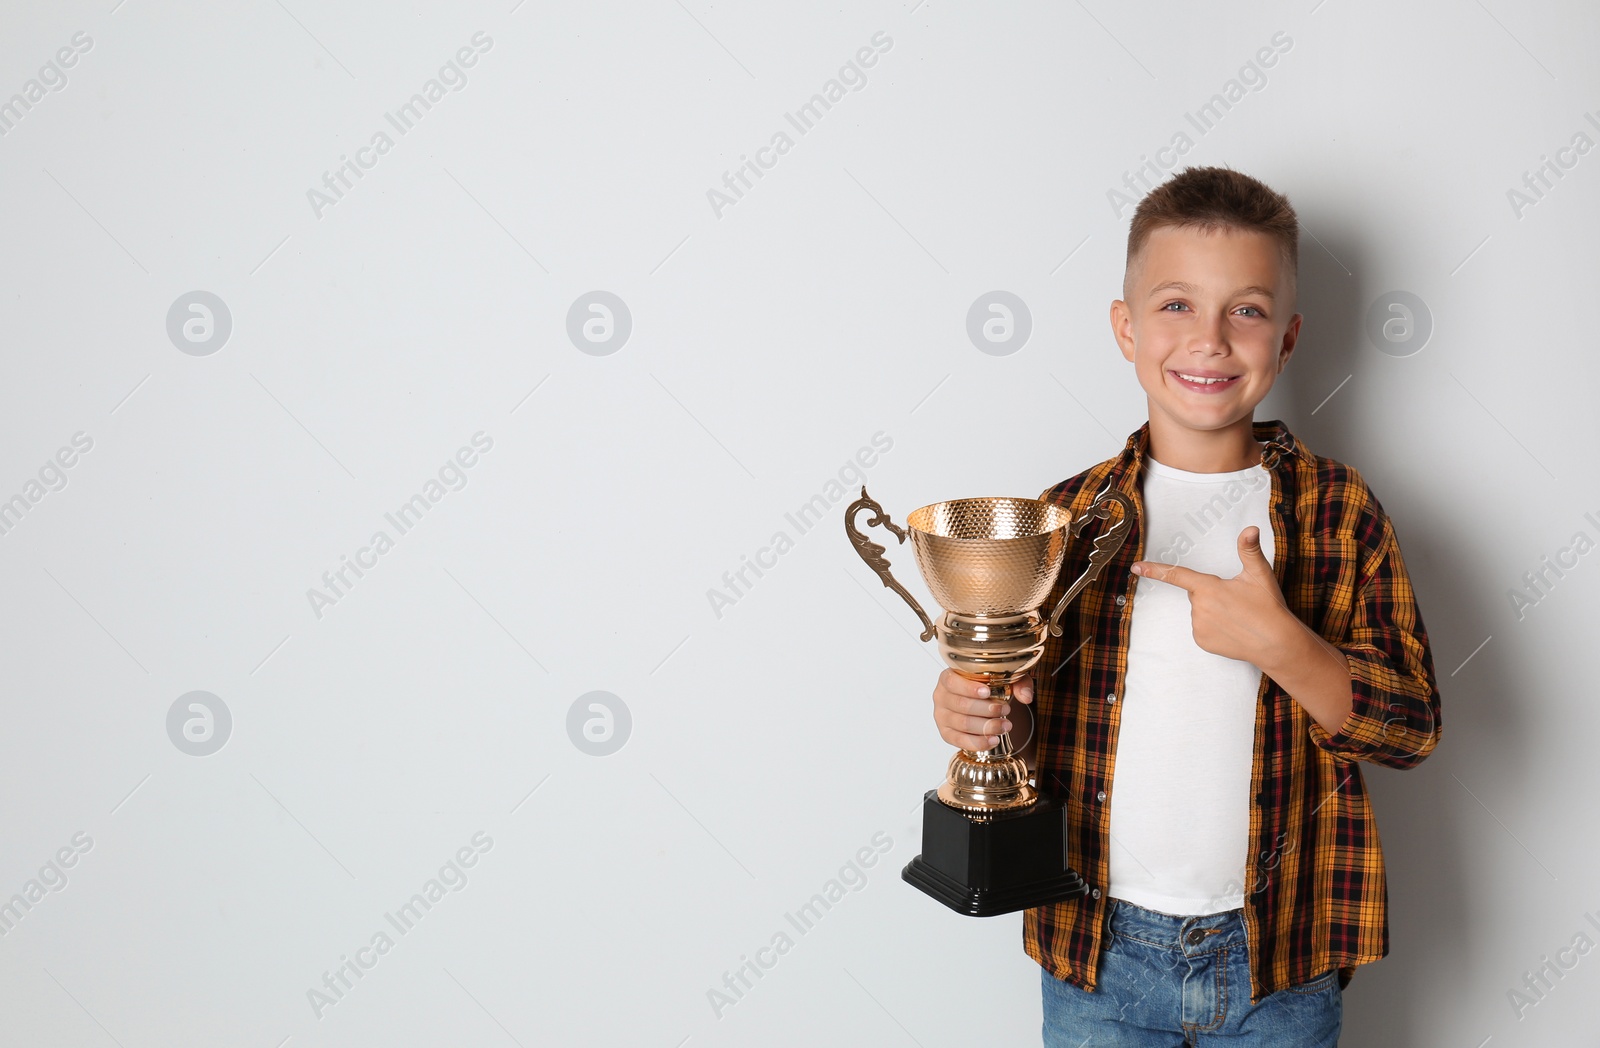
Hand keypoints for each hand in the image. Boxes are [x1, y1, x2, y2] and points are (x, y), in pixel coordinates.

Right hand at [931, 668, 1032, 750]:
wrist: (980, 701)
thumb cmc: (987, 685)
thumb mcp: (1004, 678)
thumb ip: (1018, 682)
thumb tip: (1026, 697)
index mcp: (948, 677)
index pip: (952, 682)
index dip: (969, 688)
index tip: (987, 692)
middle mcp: (940, 696)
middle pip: (961, 705)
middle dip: (987, 710)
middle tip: (1006, 709)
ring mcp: (941, 716)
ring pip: (963, 724)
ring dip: (987, 727)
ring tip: (1005, 726)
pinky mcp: (946, 733)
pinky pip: (960, 741)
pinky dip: (978, 743)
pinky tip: (994, 739)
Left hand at [1130, 526, 1296, 669]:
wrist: (1277, 644)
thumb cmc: (1268, 608)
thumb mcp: (1259, 574)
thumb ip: (1249, 550)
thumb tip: (1250, 529)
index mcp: (1208, 587)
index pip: (1176, 575)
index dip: (1155, 570)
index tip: (1136, 567)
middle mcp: (1199, 608)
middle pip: (1197, 594)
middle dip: (1211, 594)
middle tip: (1236, 601)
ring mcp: (1198, 626)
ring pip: (1199, 612)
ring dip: (1213, 611)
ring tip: (1237, 616)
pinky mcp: (1202, 641)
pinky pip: (1202, 629)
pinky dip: (1214, 627)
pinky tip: (1232, 629)